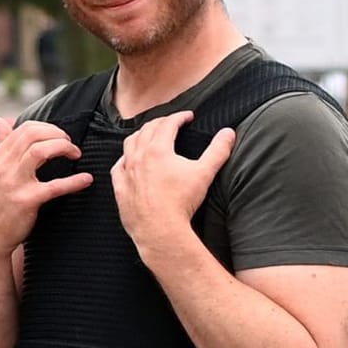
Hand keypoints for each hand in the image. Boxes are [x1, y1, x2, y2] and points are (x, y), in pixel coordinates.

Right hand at [0, 117, 94, 259]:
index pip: (25, 128)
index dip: (48, 128)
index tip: (59, 137)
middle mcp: (4, 166)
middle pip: (33, 134)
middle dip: (58, 134)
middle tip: (71, 144)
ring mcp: (14, 183)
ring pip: (40, 150)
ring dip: (63, 147)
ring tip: (76, 154)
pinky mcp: (26, 201)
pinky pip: (54, 186)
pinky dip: (74, 181)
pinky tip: (86, 179)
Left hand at [111, 111, 234, 260]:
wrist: (160, 230)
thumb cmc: (182, 203)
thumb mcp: (204, 174)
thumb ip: (218, 151)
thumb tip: (229, 132)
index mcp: (158, 150)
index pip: (168, 124)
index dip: (179, 117)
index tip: (188, 117)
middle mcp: (139, 157)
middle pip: (147, 130)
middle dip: (161, 123)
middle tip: (171, 123)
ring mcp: (127, 172)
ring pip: (129, 144)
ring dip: (140, 136)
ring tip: (149, 135)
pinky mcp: (120, 188)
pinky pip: (118, 167)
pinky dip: (125, 159)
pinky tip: (129, 161)